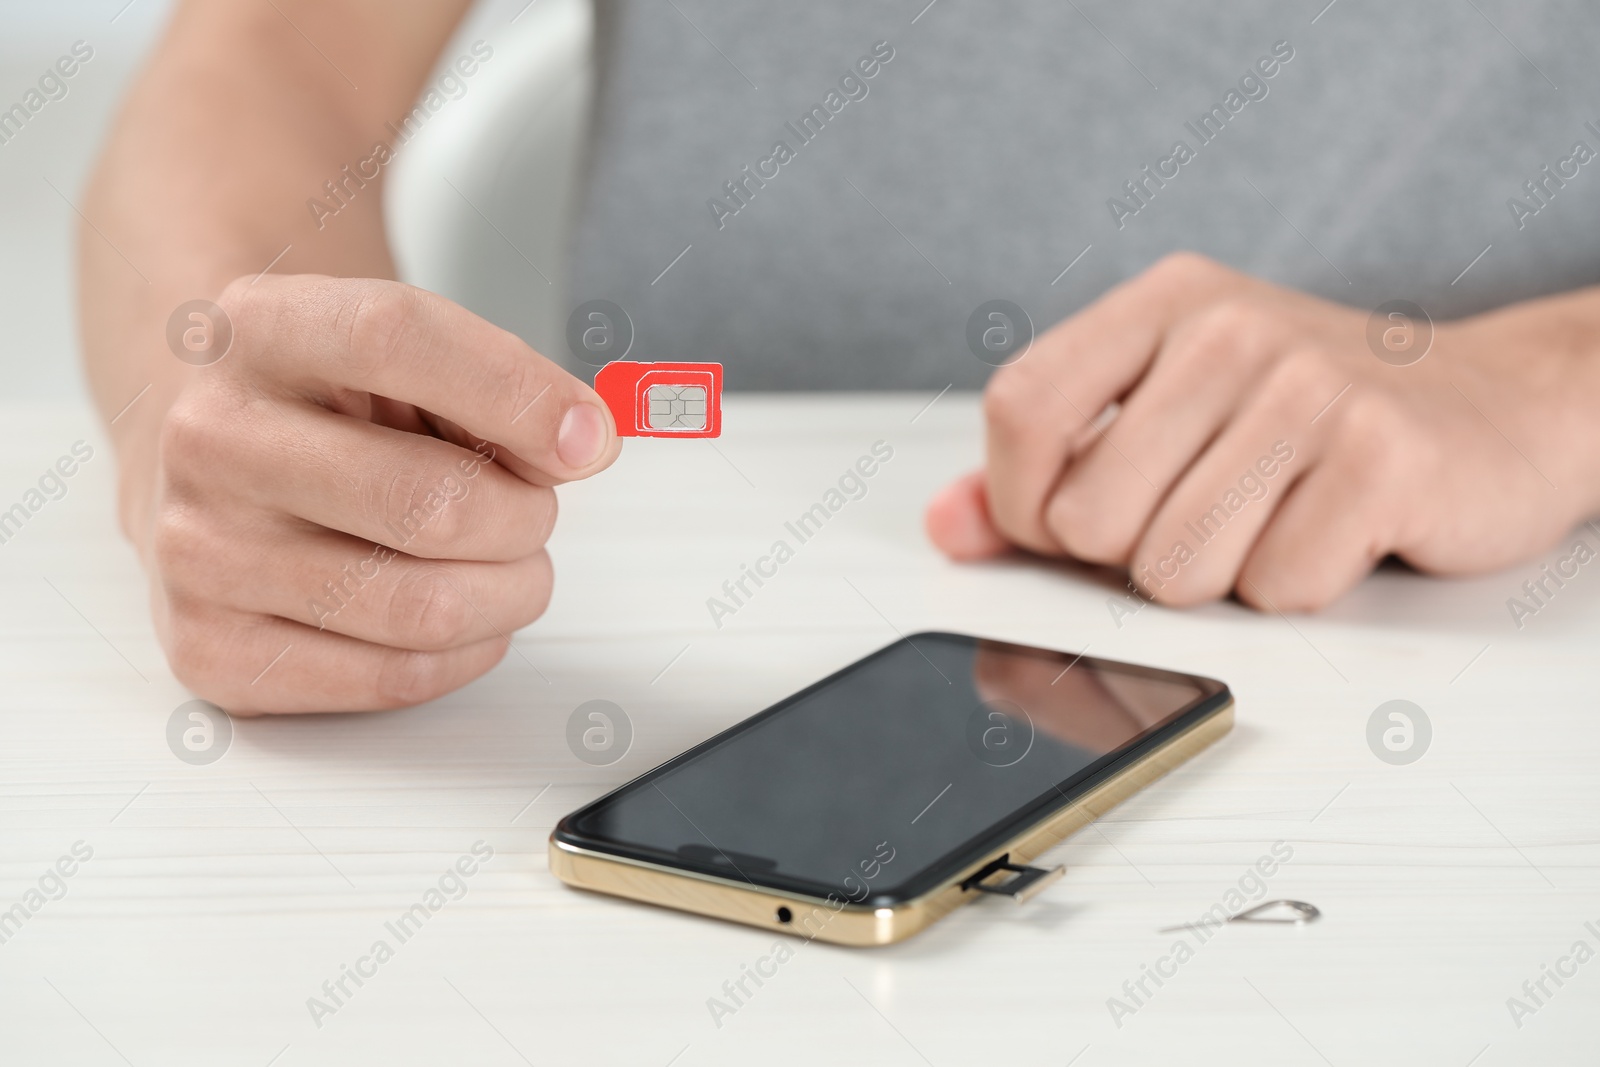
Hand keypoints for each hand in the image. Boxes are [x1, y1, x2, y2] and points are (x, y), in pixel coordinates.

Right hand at [131, 275, 618, 712]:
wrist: (216, 458)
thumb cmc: (334, 407)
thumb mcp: (410, 356)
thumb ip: (498, 385)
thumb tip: (582, 443)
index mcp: (261, 329)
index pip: (394, 340)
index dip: (515, 394)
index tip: (588, 439)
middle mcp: (211, 438)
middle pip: (432, 504)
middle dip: (525, 517)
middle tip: (531, 509)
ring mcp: (199, 551)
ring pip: (426, 608)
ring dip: (508, 592)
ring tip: (502, 562)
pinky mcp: (211, 650)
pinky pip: (394, 678)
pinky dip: (465, 652)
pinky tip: (459, 610)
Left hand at [927, 253, 1599, 609]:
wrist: (1497, 404)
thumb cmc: (1315, 410)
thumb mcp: (1171, 406)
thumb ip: (1047, 467)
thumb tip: (945, 526)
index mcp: (1166, 302)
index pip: (1020, 409)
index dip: (1022, 500)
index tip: (1066, 521)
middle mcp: (1231, 330)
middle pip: (1087, 518)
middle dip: (1134, 553)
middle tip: (1211, 509)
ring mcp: (1311, 389)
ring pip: (1173, 572)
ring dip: (1220, 576)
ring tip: (1275, 514)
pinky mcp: (1383, 458)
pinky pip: (1272, 591)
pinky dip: (1297, 588)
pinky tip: (1333, 529)